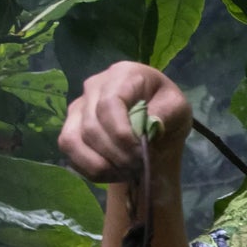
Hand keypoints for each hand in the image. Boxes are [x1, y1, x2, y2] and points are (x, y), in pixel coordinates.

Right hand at [59, 63, 190, 183]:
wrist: (154, 124)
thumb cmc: (166, 111)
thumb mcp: (178, 109)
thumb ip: (165, 115)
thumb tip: (147, 128)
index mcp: (123, 74)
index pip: (109, 104)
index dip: (121, 134)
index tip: (140, 154)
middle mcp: (94, 85)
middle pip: (92, 126)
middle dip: (116, 154)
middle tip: (137, 168)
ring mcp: (78, 106)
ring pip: (73, 140)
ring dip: (101, 164)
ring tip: (126, 172)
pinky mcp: (70, 126)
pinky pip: (69, 150)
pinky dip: (90, 168)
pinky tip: (113, 172)